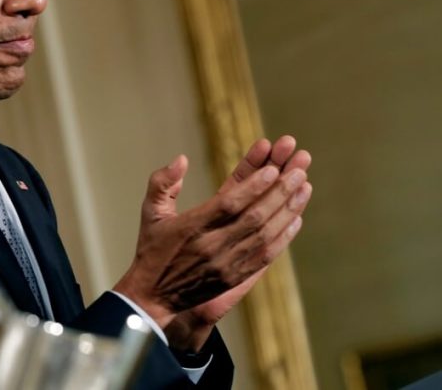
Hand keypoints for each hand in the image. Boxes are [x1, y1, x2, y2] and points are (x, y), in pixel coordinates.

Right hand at [113, 137, 311, 351]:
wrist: (154, 296)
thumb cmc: (153, 249)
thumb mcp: (151, 213)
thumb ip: (162, 183)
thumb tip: (181, 159)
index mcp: (191, 228)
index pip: (227, 204)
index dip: (252, 186)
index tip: (272, 169)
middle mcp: (211, 247)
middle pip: (253, 217)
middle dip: (279, 192)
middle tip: (298, 170)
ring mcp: (226, 264)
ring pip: (265, 235)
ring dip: (288, 210)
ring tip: (304, 186)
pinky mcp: (236, 278)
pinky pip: (266, 255)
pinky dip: (284, 236)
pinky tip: (297, 218)